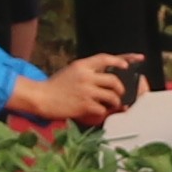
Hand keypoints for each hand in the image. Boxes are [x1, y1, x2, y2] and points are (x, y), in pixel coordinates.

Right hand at [7, 52, 140, 125]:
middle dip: (121, 88)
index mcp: (82, 65)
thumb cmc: (55, 86)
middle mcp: (85, 76)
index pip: (105, 58)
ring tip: (112, 105)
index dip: (120, 60)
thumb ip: (87, 72)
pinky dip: (102, 112)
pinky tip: (97, 112)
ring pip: (112, 96)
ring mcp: (86, 91)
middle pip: (114, 80)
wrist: (41, 97)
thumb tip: (107, 78)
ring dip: (115, 102)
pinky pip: (102, 109)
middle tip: (120, 94)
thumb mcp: (71, 71)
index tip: (130, 63)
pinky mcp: (84, 105)